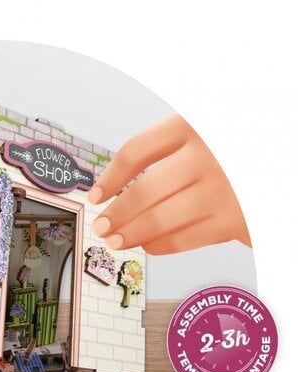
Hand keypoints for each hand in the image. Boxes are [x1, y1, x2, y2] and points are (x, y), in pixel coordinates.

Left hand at [89, 114, 249, 254]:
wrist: (292, 155)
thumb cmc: (243, 146)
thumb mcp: (212, 128)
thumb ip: (174, 148)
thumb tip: (120, 187)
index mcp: (196, 124)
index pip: (136, 151)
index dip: (109, 177)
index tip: (95, 195)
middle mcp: (208, 155)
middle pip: (143, 191)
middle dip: (116, 213)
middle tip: (101, 226)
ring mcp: (223, 190)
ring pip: (160, 219)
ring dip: (131, 234)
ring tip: (115, 240)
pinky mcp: (236, 221)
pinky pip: (184, 239)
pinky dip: (159, 245)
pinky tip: (147, 245)